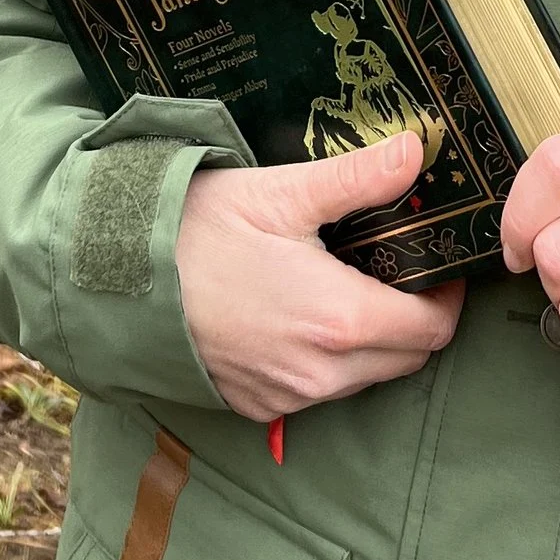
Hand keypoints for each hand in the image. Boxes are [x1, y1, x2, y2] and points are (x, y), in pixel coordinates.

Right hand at [174, 130, 464, 424]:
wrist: (114, 279)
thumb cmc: (195, 230)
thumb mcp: (280, 193)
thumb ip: (357, 179)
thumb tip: (415, 152)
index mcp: (339, 319)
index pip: (433, 328)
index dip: (446, 293)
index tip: (433, 259)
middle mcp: (320, 373)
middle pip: (407, 358)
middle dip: (415, 317)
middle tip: (394, 265)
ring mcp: (287, 397)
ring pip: (365, 377)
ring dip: (373, 340)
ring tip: (346, 283)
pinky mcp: (258, 407)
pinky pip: (318, 391)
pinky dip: (327, 359)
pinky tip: (301, 313)